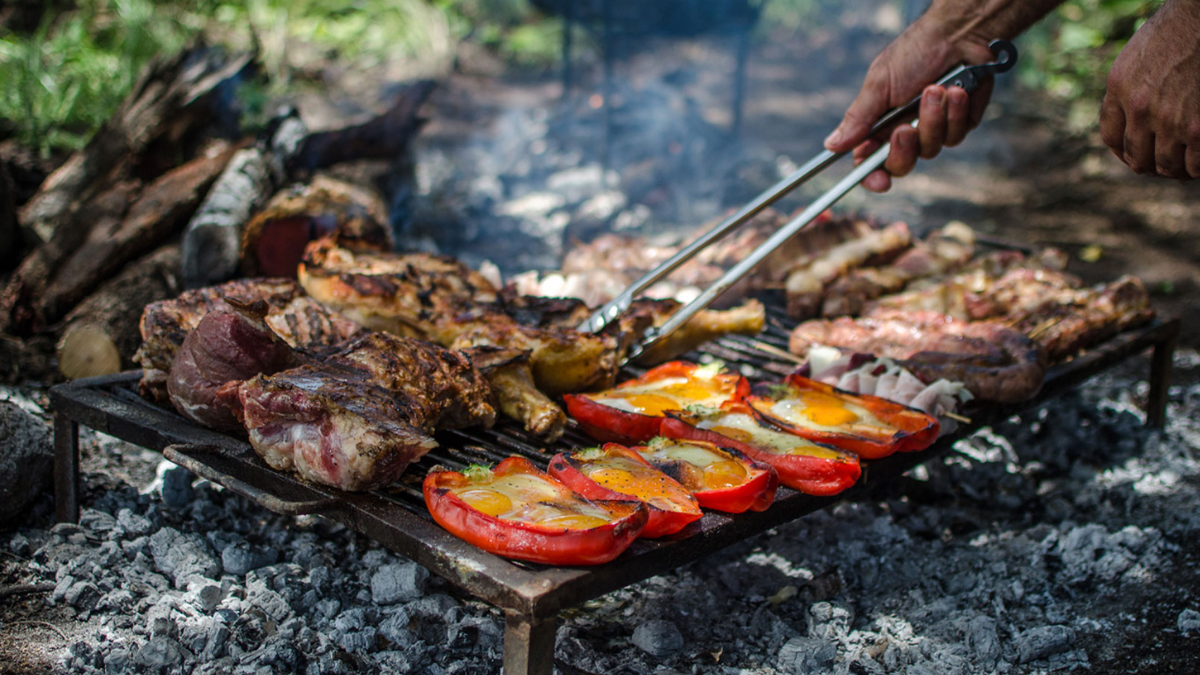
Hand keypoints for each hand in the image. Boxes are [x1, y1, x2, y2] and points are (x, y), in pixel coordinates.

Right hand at [825, 18, 998, 191]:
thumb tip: (831, 145)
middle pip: (900, 165)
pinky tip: (957, 90)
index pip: (869, 160)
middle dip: (904, 149)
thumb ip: (858, 118)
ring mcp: (932, 129)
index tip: (879, 181)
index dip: (872, 176)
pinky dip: (955, 113)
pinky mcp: (959, 124)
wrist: (960, 34)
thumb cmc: (916, 52)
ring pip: (930, 150)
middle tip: (904, 129)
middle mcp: (904, 130)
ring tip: (937, 88)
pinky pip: (954, 136)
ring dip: (932, 119)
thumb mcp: (879, 85)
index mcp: (879, 123)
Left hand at [1099, 0, 1199, 178]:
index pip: (1112, 137)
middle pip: (1136, 157)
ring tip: (1179, 168)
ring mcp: (1170, 119)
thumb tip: (1126, 122)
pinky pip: (1195, 164)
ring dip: (1172, 170)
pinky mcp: (1199, 128)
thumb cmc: (1175, 33)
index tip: (1132, 155)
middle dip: (1146, 165)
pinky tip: (1197, 165)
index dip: (1121, 152)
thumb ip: (1125, 91)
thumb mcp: (1134, 59)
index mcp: (1119, 88)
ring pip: (1164, 165)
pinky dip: (1196, 169)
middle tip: (1158, 166)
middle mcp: (1140, 107)